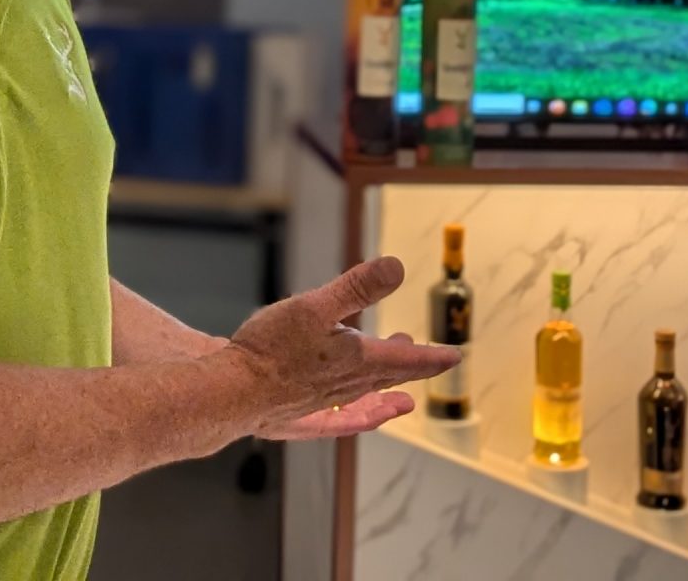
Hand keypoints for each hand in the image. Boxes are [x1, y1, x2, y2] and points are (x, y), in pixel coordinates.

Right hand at [216, 257, 459, 440]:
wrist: (232, 394)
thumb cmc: (270, 349)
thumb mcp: (315, 305)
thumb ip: (357, 288)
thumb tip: (397, 267)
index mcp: (356, 360)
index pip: (406, 359)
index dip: (432, 356)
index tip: (454, 356)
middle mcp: (346, 386)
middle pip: (387, 377)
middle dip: (409, 367)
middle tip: (427, 359)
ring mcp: (324, 404)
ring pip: (364, 398)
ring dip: (385, 392)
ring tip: (400, 397)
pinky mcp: (302, 418)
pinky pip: (340, 421)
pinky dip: (358, 419)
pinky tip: (361, 420)